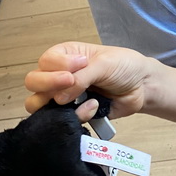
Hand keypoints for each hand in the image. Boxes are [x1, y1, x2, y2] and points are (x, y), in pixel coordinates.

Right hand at [24, 41, 150, 119]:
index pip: (45, 61)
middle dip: (49, 83)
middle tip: (71, 83)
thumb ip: (81, 77)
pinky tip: (95, 107)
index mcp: (65, 56)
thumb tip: (59, 98)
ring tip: (79, 99)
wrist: (142, 86)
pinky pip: (61, 119)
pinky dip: (77, 114)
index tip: (78, 66)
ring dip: (56, 103)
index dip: (57, 66)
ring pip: (38, 104)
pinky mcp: (73, 114)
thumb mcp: (103, 63)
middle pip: (33, 81)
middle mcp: (59, 76)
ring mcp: (64, 96)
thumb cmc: (124, 66)